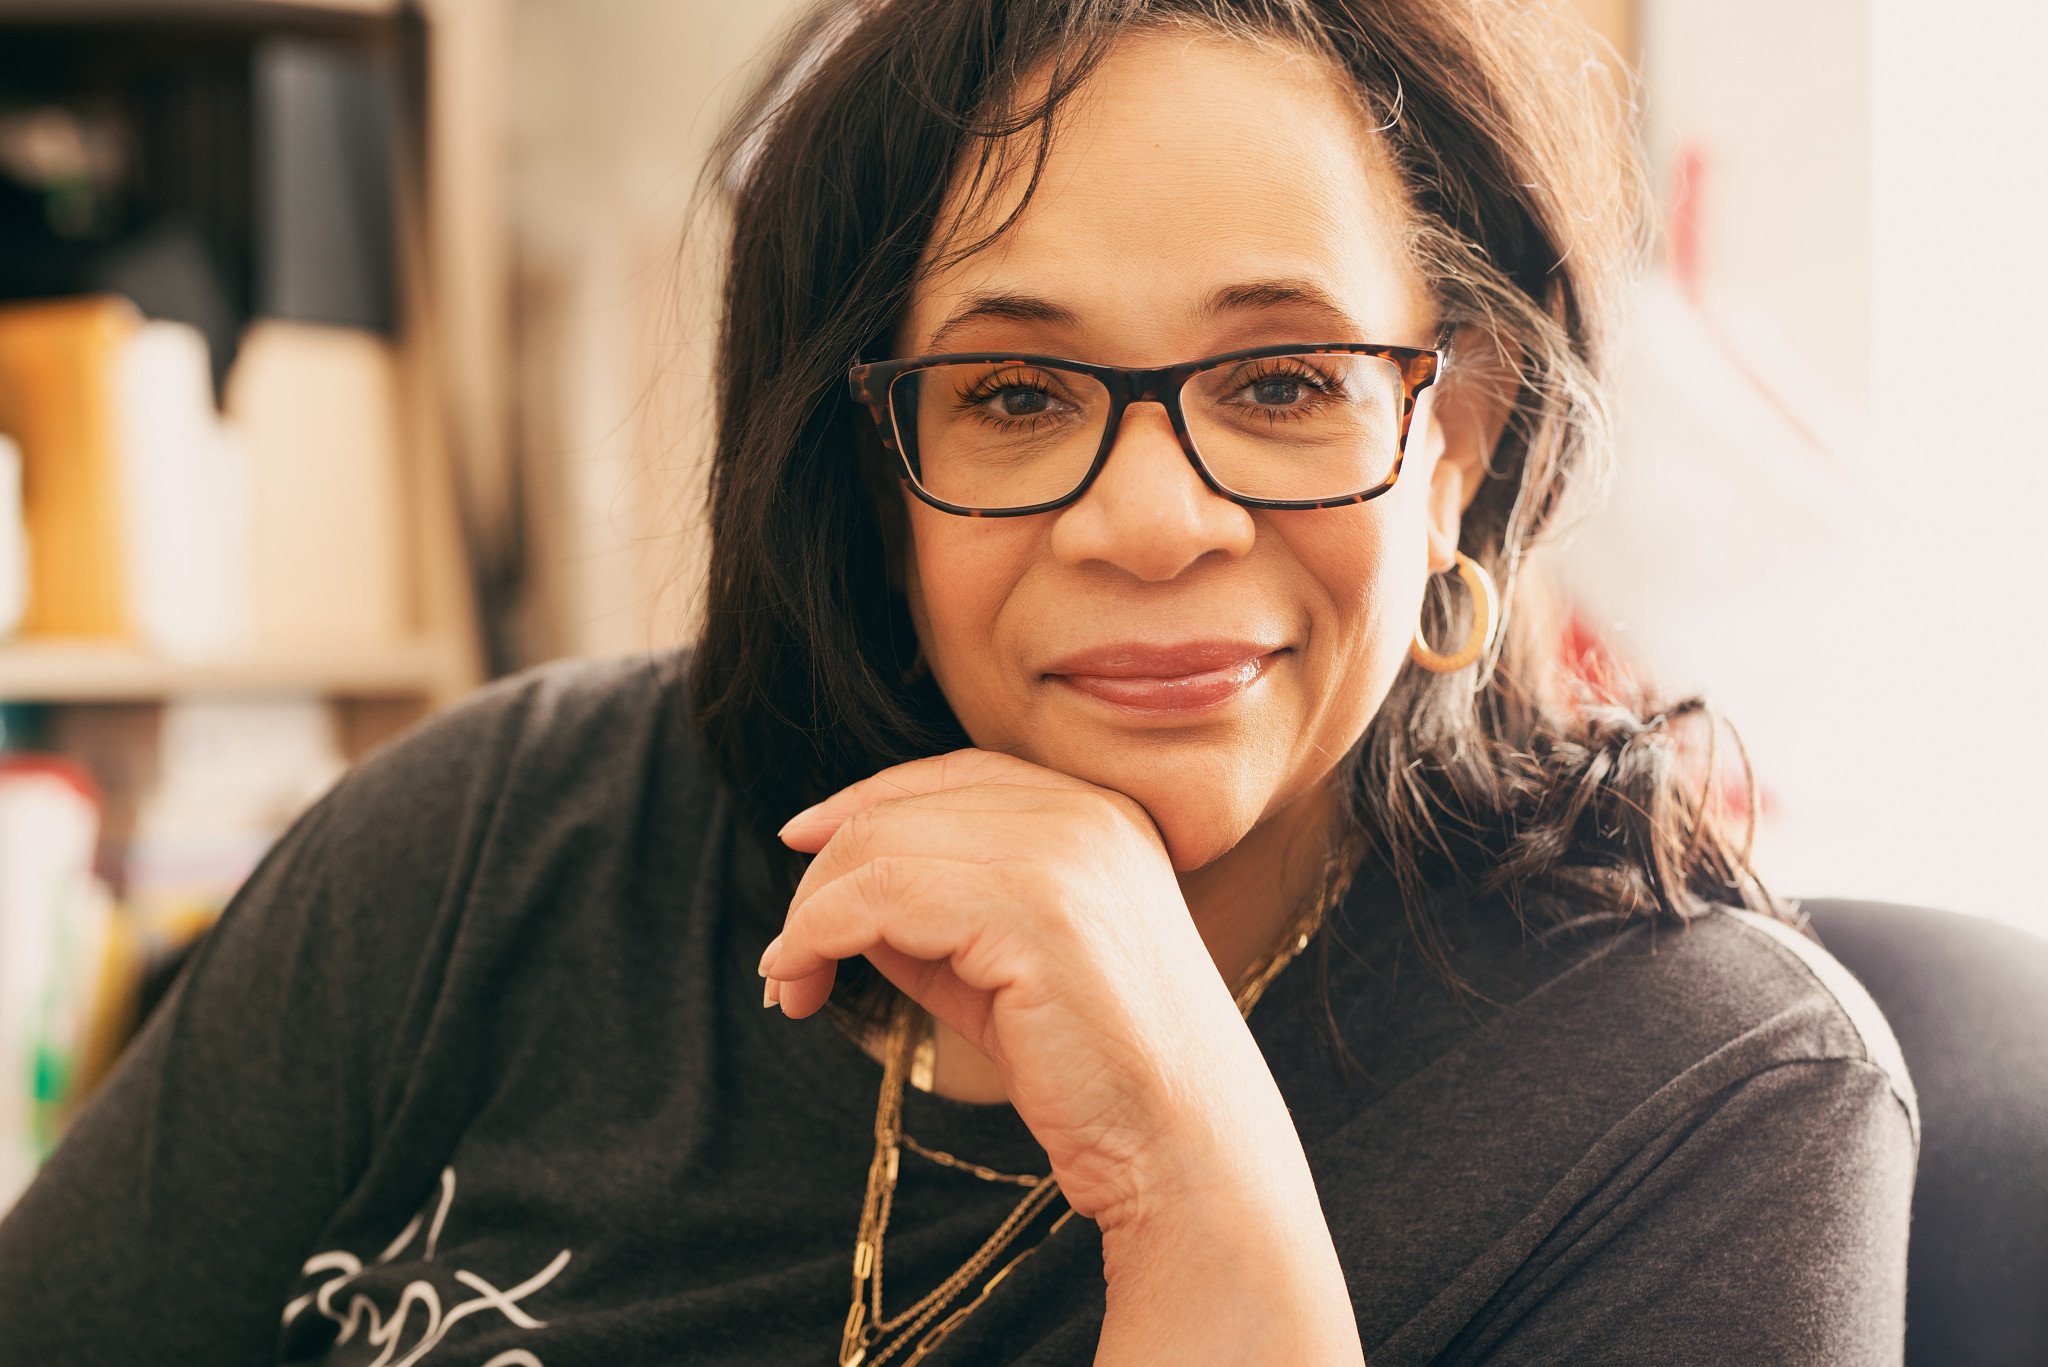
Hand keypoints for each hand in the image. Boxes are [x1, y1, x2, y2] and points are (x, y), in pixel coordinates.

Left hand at [763, 748, 1276, 1227]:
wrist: (1183, 1144)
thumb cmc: (1096, 1072)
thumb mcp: (1002, 966)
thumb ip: (933, 913)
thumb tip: (828, 894)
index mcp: (1096, 813)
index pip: (953, 773)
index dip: (862, 802)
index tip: (799, 844)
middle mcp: (1084, 814)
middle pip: (901, 809)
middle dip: (820, 880)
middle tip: (786, 964)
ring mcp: (1062, 854)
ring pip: (879, 849)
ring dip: (809, 917)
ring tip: (793, 983)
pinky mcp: (1031, 909)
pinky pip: (880, 898)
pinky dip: (818, 936)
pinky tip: (805, 984)